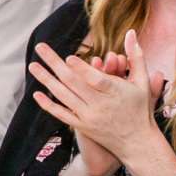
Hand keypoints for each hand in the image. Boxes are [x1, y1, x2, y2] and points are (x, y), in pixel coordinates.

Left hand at [26, 36, 161, 175]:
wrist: (136, 143)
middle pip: (74, 83)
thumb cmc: (140, 108)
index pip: (96, 80)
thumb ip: (136, 56)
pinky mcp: (82, 126)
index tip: (68, 57)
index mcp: (115, 93)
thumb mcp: (142, 82)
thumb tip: (131, 31)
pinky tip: (37, 93)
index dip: (82, 69)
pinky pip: (62, 114)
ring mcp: (89, 117)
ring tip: (32, 65)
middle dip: (54, 64)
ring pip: (64, 96)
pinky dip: (49, 105)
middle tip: (40, 47)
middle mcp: (100, 105)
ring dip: (46, 80)